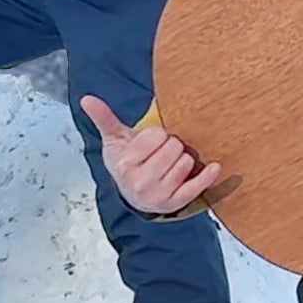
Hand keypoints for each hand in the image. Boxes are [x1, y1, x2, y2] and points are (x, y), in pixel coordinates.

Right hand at [81, 95, 220, 217]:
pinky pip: (196, 185)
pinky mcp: (175, 203)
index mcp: (125, 164)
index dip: (157, 135)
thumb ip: (103, 118)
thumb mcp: (114, 141)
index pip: (157, 135)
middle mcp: (140, 182)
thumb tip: (86, 98)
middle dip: (171, 146)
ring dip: (182, 159)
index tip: (151, 142)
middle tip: (163, 153)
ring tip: (171, 163)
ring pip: (185, 162)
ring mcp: (158, 194)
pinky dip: (207, 175)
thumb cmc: (126, 162)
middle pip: (174, 147)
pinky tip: (215, 166)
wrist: (131, 195)